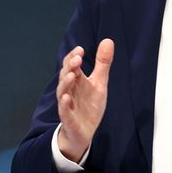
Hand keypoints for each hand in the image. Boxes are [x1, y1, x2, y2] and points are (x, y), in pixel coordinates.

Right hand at [55, 38, 113, 160]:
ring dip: (66, 83)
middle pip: (66, 76)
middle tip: (77, 58)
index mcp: (77, 81)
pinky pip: (64, 111)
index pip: (71, 65)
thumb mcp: (99, 83)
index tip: (80, 49)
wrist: (83, 132)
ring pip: (63, 92)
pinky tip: (66, 98)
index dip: (74, 57)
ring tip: (72, 74)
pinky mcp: (68, 118)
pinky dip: (64, 104)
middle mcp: (70, 90)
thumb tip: (108, 40)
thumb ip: (102, 64)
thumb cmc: (89, 105)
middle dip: (70, 67)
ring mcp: (68, 104)